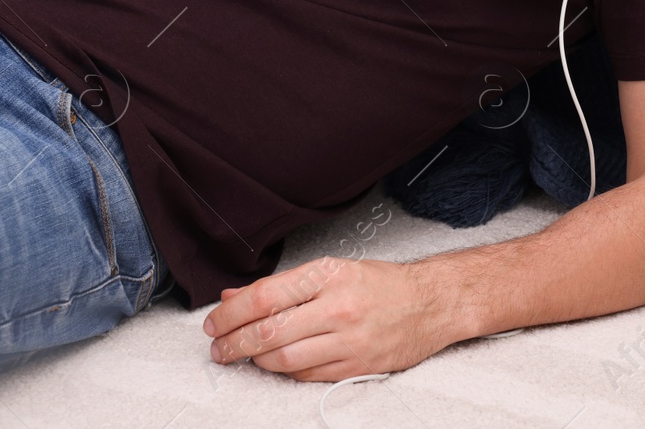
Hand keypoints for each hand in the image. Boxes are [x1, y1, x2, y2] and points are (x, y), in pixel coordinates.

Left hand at [201, 256, 456, 382]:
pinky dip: (284, 371)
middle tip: (218, 347)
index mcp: (328, 275)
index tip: (214, 322)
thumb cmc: (379, 283)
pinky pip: (306, 375)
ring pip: (284, 359)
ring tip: (244, 355)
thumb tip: (234, 296)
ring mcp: (348, 340)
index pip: (266, 296)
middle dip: (234, 342)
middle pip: (270, 332)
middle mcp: (338, 308)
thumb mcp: (330, 270)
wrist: (430, 304)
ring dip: (256, 360)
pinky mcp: (356, 366)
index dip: (231, 312)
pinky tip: (276, 363)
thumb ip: (281, 286)